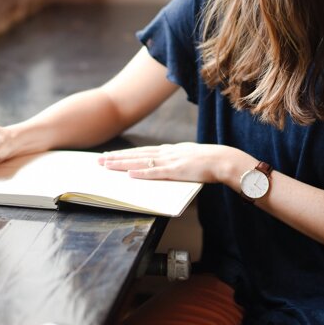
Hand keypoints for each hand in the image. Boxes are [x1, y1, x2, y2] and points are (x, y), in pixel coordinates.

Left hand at [98, 142, 252, 185]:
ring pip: (141, 161)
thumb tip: (164, 167)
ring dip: (123, 164)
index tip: (110, 156)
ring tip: (107, 165)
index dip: (125, 154)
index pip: (142, 151)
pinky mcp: (176, 171)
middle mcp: (166, 153)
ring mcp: (170, 161)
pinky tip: (129, 174)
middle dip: (117, 158)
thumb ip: (175, 161)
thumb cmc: (209, 162)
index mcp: (169, 150)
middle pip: (136, 154)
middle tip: (99, 160)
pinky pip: (155, 172)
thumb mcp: (188, 158)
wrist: (224, 160)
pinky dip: (141, 173)